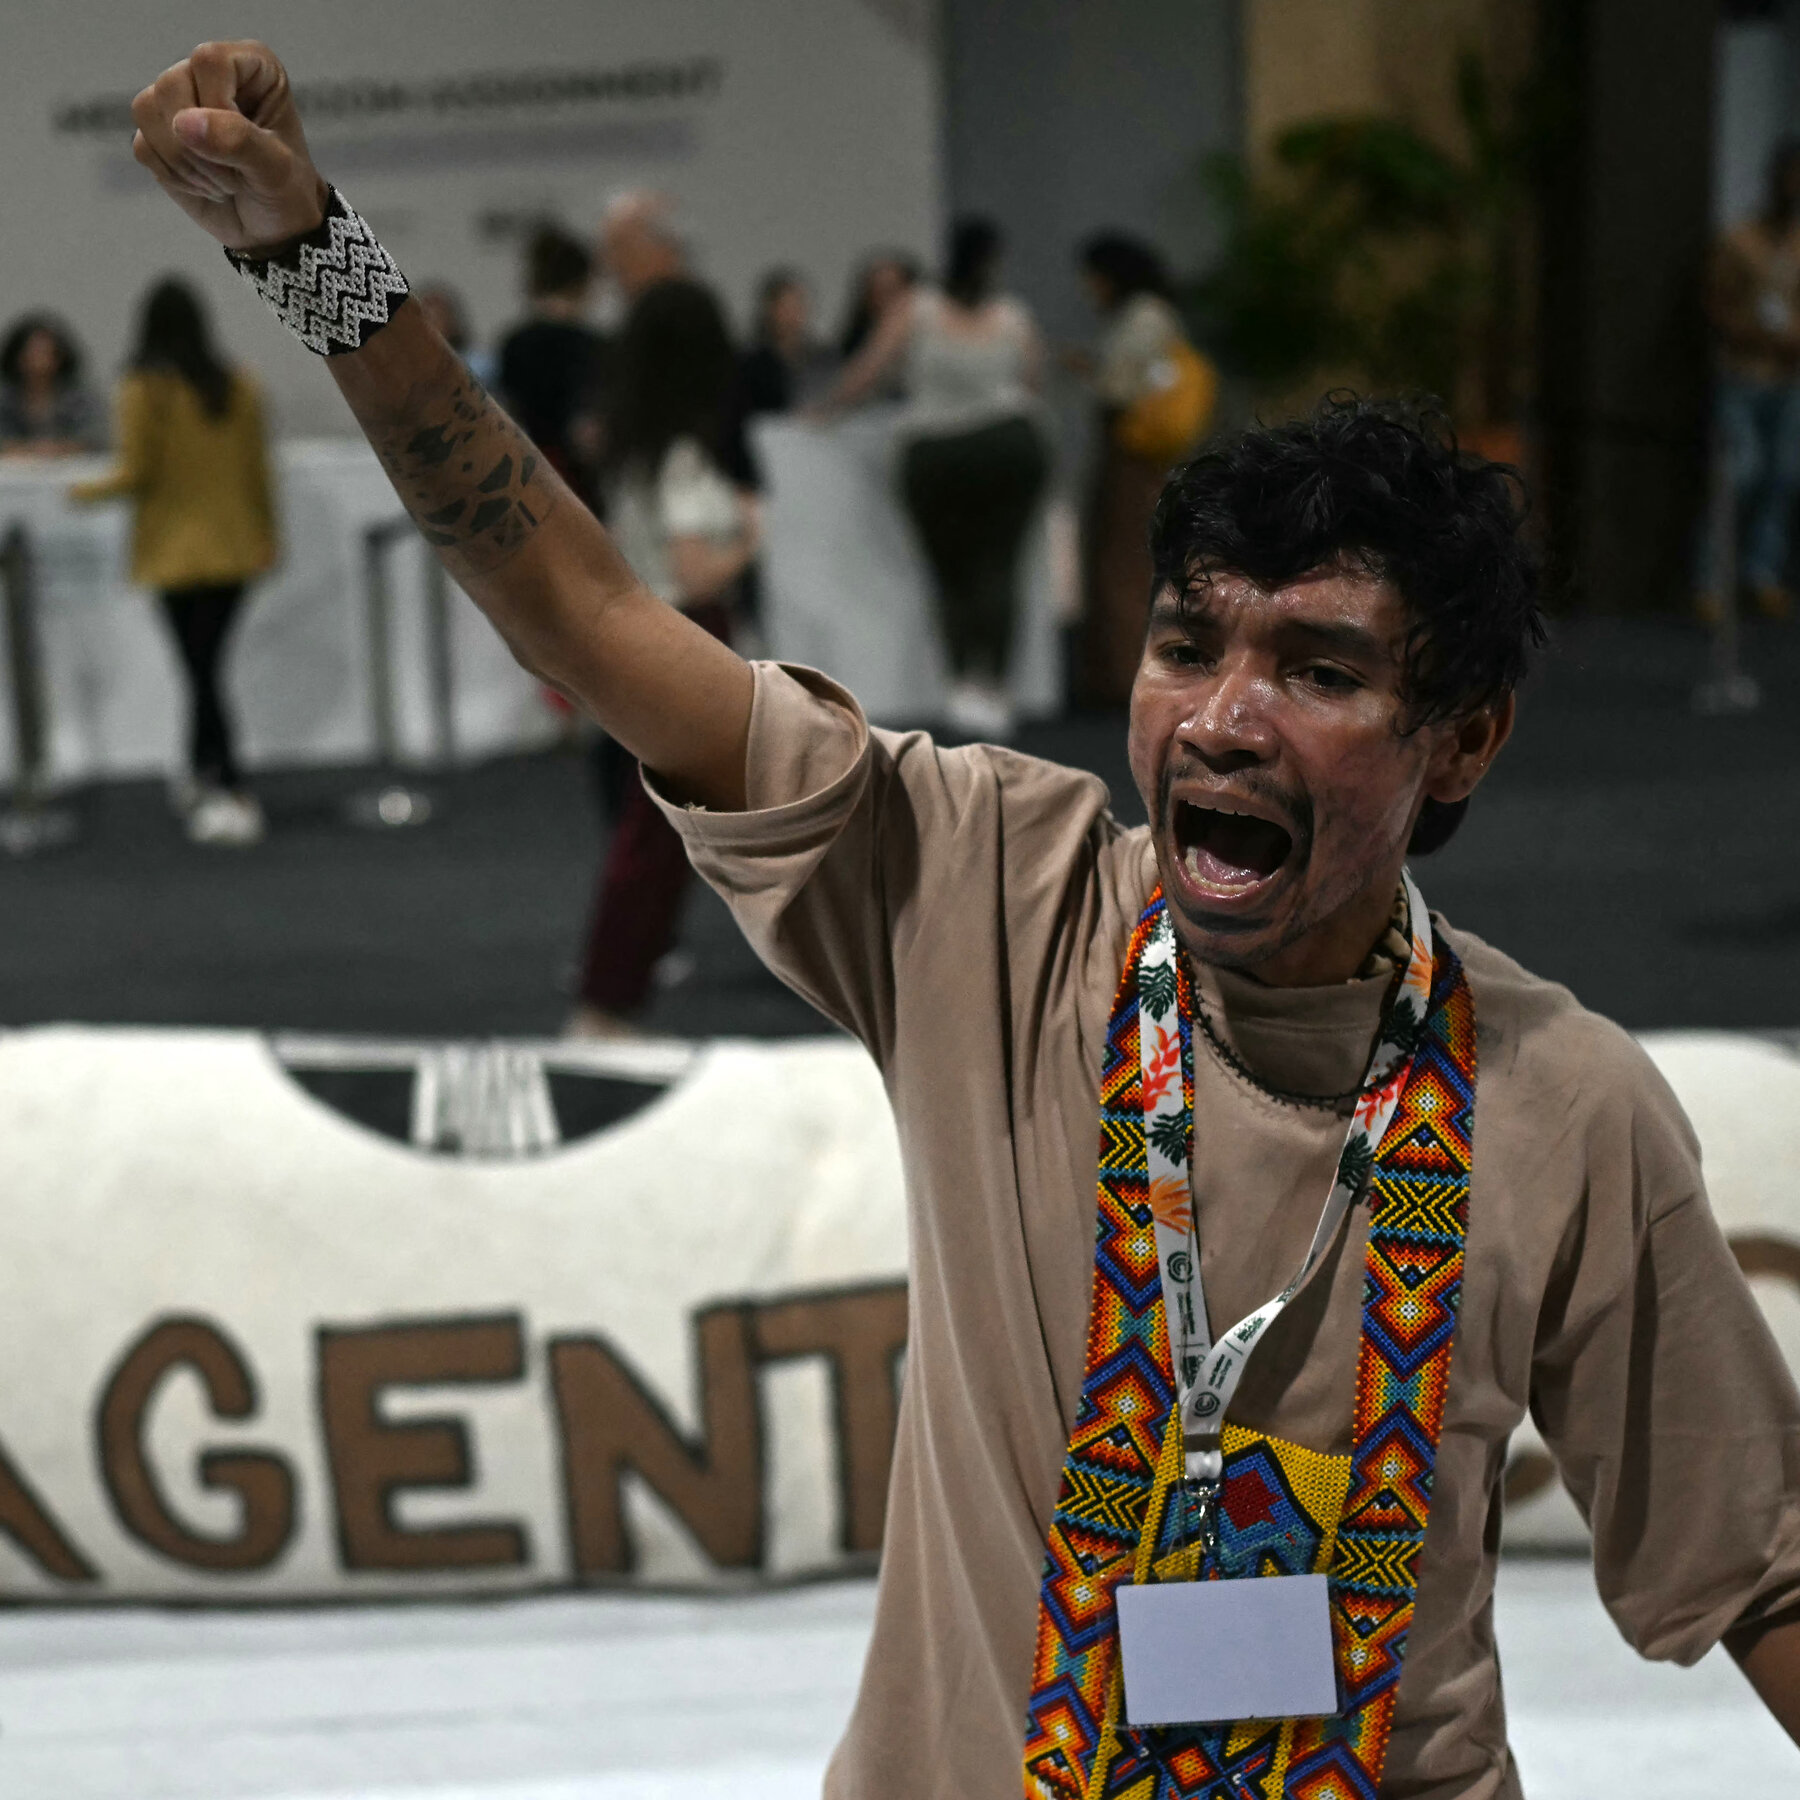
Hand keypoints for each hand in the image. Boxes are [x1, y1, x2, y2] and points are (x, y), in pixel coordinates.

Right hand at [131, 41, 325, 251]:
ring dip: (184, 163)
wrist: (274, 231)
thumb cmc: (287, 193)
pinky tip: (203, 186)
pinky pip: (142, 146)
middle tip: (235, 177)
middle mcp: (209, 74)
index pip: (209, 61)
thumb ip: (239, 140)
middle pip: (170, 86)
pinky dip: (173, 176)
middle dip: (200, 147)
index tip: (244, 147)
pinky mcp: (158, 134)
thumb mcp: (277, 169)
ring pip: (146, 111)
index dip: (218, 106)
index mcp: (249, 66)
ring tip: (221, 183)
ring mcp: (179, 101)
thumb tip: (183, 123)